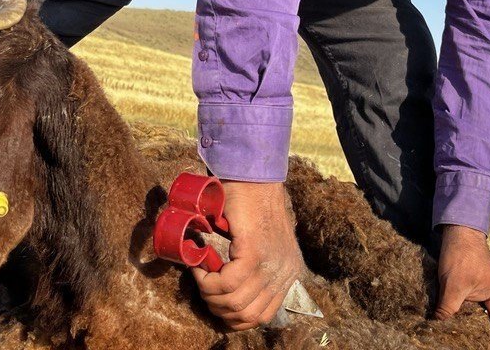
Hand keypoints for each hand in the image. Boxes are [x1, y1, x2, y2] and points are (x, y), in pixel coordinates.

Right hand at [190, 181, 304, 330]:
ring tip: (201, 275)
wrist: (252, 173)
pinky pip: (228, 283)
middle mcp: (284, 271)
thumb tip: (228, 291)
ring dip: (210, 294)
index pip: (262, 316)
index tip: (215, 299)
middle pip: (247, 315)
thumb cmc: (250, 204)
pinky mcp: (255, 250)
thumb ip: (254, 266)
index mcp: (288, 272)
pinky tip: (201, 268)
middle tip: (204, 285)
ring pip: (235, 302)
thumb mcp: (262, 242)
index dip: (233, 316)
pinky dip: (208, 281)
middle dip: (218, 307)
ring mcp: (271, 262)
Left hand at [435, 225, 489, 349]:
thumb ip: (448, 310)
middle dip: (483, 342)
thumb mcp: (453, 285)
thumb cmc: (461, 255)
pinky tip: (457, 329)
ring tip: (461, 342)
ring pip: (487, 325)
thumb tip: (437, 329)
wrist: (460, 232)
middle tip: (465, 346)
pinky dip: (470, 323)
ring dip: (476, 333)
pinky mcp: (482, 294)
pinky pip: (479, 315)